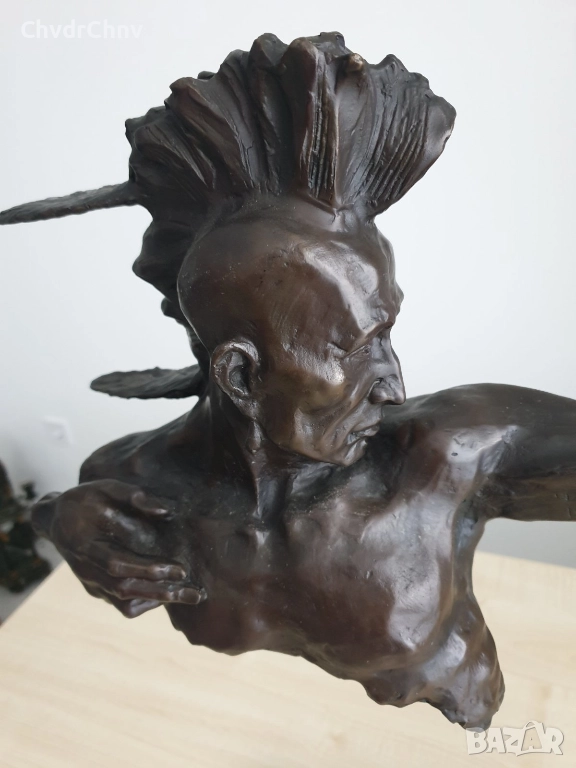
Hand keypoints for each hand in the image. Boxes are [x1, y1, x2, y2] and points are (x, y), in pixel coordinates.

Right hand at [32, 479, 205, 617]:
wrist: (55, 520)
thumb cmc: (85, 500)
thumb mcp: (106, 487)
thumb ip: (133, 497)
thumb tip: (165, 512)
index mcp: (84, 544)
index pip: (117, 564)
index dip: (147, 569)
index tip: (179, 569)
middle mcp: (87, 570)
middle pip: (125, 589)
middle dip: (163, 592)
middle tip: (196, 593)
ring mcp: (91, 583)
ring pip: (124, 602)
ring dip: (158, 601)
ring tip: (190, 596)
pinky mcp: (96, 590)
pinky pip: (121, 604)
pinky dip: (145, 602)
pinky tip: (168, 594)